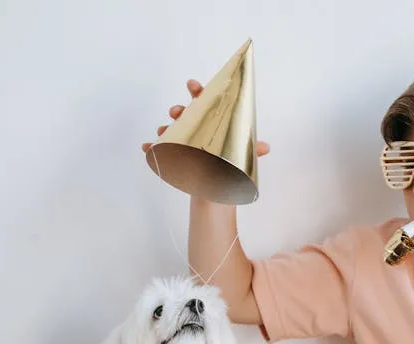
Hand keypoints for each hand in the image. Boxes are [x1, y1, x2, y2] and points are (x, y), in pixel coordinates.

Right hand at [142, 79, 270, 156]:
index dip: (198, 91)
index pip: (205, 102)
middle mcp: (196, 129)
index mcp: (211, 122)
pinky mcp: (176, 157)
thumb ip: (251, 150)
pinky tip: (147, 147)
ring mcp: (184, 142)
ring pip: (171, 129)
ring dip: (165, 127)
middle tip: (178, 111)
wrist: (217, 188)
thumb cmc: (229, 164)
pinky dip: (152, 147)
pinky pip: (161, 150)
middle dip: (179, 110)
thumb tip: (265, 147)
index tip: (193, 85)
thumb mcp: (240, 155)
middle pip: (185, 114)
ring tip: (162, 130)